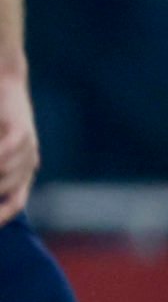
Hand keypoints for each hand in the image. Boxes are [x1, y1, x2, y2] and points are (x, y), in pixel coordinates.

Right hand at [0, 73, 39, 225]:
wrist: (6, 84)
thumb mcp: (0, 148)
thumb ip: (1, 165)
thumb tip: (0, 192)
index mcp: (24, 170)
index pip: (16, 203)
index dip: (0, 217)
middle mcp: (30, 162)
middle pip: (5, 190)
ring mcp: (28, 147)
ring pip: (2, 173)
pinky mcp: (22, 130)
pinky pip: (4, 152)